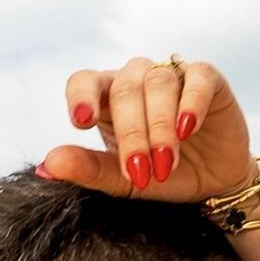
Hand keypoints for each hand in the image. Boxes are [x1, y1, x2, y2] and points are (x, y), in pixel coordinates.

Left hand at [36, 56, 253, 204]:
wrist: (211, 185)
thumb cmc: (160, 177)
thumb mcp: (122, 181)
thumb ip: (88, 170)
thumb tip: (47, 166)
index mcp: (106, 99)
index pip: (84, 81)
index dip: (81, 96)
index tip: (81, 122)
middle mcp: (135, 80)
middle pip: (124, 89)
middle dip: (132, 135)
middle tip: (140, 173)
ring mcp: (171, 75)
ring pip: (157, 83)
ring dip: (160, 127)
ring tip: (167, 164)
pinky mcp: (206, 79)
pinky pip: (196, 78)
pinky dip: (191, 102)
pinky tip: (188, 129)